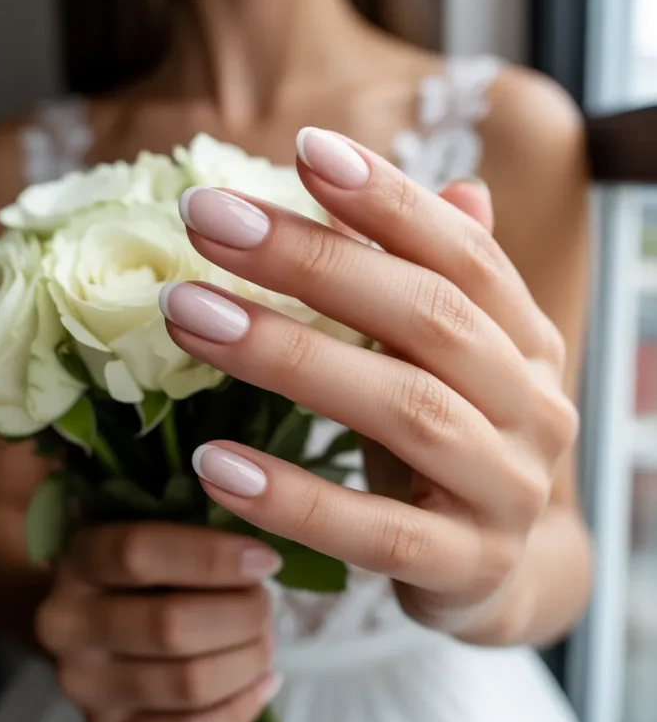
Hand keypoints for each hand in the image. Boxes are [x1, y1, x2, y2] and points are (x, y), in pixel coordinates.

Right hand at [35, 522, 281, 721]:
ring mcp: (83, 685)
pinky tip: (263, 680)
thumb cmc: (159, 558)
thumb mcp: (165, 516)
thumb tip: (251, 479)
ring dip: (246, 660)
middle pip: (170, 626)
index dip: (211, 557)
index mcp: (79, 556)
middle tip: (266, 601)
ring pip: (187, 684)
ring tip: (265, 638)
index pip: (137, 553)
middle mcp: (65, 623)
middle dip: (241, 614)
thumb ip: (200, 503)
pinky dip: (240, 708)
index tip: (265, 558)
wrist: (107, 613)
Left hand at [160, 128, 578, 641]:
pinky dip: (294, 498)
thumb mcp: (443, 361)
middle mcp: (534, 408)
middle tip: (208, 218)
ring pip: (404, 411)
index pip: (467, 257)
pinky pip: (375, 531)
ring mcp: (506, 491)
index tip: (305, 148)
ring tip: (188, 315)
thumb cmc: (451, 447)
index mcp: (528, 343)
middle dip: (315, 261)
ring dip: (288, 357)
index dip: (392, 201)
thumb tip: (425, 176)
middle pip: (430, 318)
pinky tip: (214, 465)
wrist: (497, 573)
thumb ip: (429, 278)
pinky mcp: (465, 566)